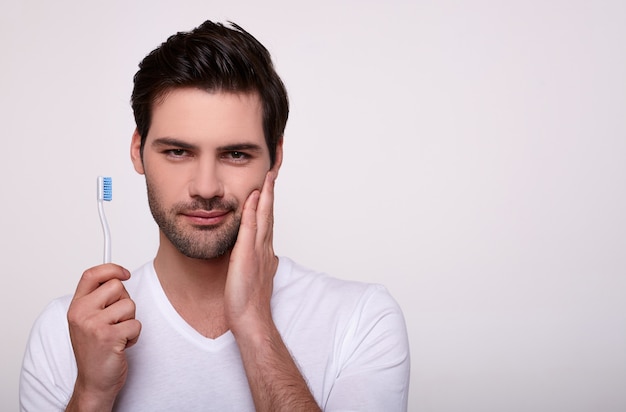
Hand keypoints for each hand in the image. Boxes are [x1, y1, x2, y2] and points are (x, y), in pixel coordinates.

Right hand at [66, 264, 140, 410]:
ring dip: (130, 321)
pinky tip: (121, 345)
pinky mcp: (108, 336)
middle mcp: (81, 313)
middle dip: (124, 302)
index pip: (92, 275)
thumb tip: (118, 276)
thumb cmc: (96, 351)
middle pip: (117, 286)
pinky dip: (134, 336)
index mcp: (76, 307)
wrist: (94, 382)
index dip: (112, 268)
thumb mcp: (88, 321)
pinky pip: (136, 324)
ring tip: (118, 334)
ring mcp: (93, 325)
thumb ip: (99, 300)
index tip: (125, 273)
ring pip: (130, 305)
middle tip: (116, 321)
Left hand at [225, 171, 278, 335]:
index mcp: (264, 250)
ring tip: (268, 174)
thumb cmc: (248, 301)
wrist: (251, 319)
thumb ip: (252, 259)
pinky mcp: (247, 255)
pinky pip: (251, 228)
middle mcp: (264, 247)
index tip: (268, 182)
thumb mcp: (251, 274)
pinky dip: (254, 211)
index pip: (268, 219)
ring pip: (264, 216)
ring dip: (266, 194)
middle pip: (270, 212)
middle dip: (271, 190)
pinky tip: (253, 196)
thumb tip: (250, 251)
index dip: (269, 200)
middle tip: (274, 169)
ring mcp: (258, 250)